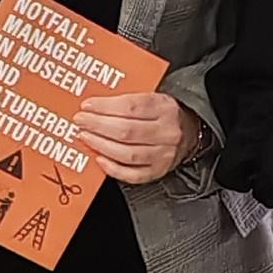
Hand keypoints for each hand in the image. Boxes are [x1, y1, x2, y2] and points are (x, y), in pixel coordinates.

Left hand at [73, 87, 190, 184]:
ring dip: (100, 145)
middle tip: (81, 121)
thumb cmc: (165, 113)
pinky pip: (133, 175)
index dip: (105, 107)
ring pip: (127, 154)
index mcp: (165, 108)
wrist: (191, 131)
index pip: (130, 106)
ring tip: (85, 137)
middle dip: (97, 126)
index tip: (87, 106)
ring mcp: (163, 155)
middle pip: (126, 131)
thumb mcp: (153, 98)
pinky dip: (113, 168)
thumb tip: (94, 105)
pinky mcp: (158, 171)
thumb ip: (127, 100)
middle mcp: (167, 133)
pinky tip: (99, 159)